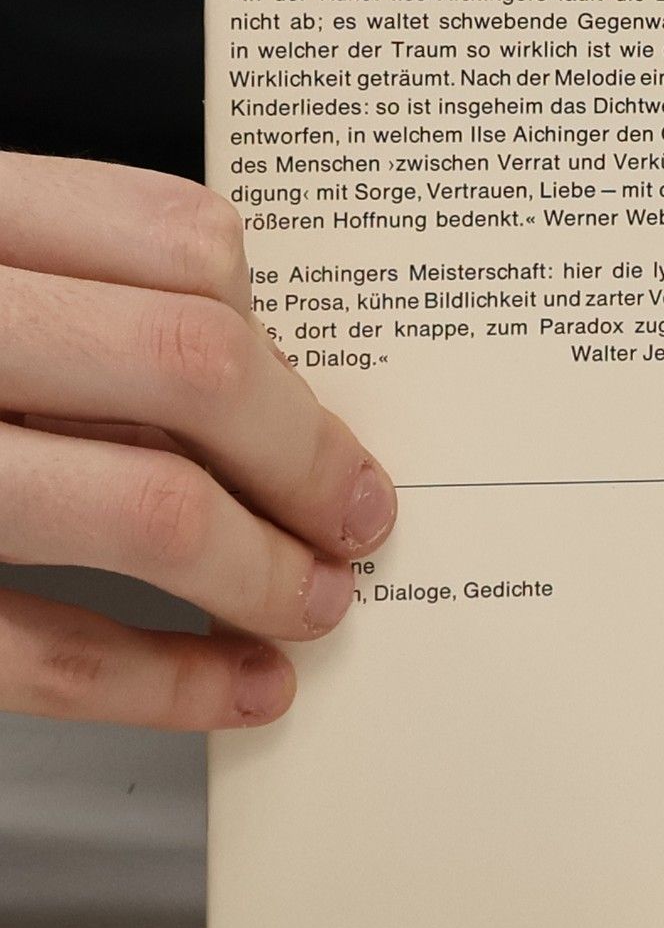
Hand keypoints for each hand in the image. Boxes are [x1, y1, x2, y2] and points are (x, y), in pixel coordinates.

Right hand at [0, 153, 396, 726]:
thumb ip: (58, 290)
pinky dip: (166, 681)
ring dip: (262, 570)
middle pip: (192, 364)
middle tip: (363, 516)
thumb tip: (255, 380)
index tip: (322, 399)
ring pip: (139, 505)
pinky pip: (37, 652)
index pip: (178, 239)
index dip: (278, 333)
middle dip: (308, 455)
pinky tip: (239, 688)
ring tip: (316, 604)